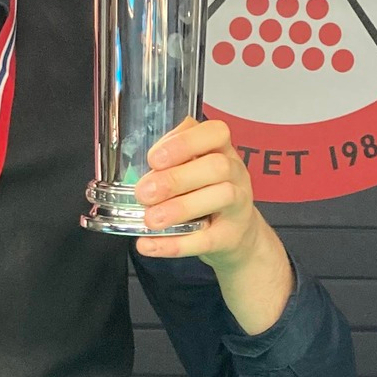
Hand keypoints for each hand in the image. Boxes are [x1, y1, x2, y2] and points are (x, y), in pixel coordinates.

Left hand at [132, 117, 263, 270]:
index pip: (215, 132)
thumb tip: (138, 170)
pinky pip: (207, 240)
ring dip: (180, 208)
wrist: (237, 234)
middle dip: (176, 178)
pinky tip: (149, 244)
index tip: (154, 159)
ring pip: (220, 198)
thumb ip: (171, 161)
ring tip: (150, 219)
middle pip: (216, 167)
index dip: (184, 143)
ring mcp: (238, 205)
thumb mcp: (193, 169)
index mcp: (222, 149)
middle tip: (143, 193)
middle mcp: (236, 173)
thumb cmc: (207, 192)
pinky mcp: (231, 237)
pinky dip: (175, 244)